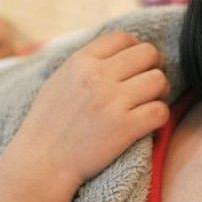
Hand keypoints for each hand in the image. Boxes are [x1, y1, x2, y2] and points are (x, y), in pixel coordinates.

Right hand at [6, 31, 169, 186]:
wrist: (41, 164)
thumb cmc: (48, 125)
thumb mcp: (59, 81)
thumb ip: (85, 64)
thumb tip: (118, 50)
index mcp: (80, 62)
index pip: (123, 37)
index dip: (135, 49)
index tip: (135, 66)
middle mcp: (97, 77)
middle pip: (148, 53)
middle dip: (154, 67)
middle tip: (148, 84)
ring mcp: (112, 102)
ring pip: (159, 80)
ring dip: (160, 92)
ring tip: (149, 103)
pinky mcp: (124, 128)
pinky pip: (160, 111)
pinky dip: (159, 116)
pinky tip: (147, 123)